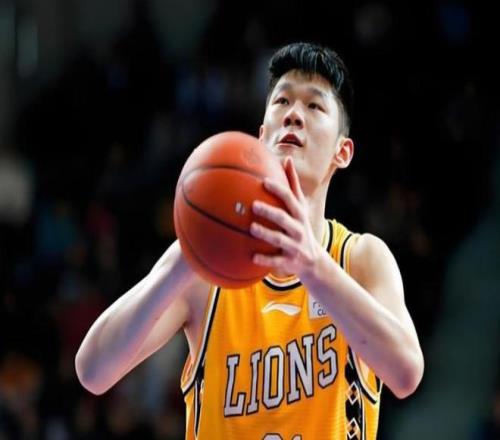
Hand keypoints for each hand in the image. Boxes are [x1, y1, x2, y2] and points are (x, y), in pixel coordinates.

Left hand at [250, 156, 322, 276]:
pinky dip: (265, 260)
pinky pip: (276, 261)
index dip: (277, 190)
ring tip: (251, 228)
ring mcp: (295, 246)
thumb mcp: (301, 207)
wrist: (314, 260)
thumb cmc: (301, 226)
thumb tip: (287, 159)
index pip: (290, 198)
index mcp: (299, 214)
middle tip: (253, 205)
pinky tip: (252, 257)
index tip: (264, 181)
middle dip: (270, 211)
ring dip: (266, 234)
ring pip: (280, 239)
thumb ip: (293, 185)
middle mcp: (299, 228)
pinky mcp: (290, 262)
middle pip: (284, 218)